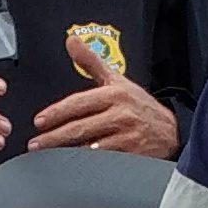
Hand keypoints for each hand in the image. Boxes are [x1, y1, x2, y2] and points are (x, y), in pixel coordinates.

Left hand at [29, 29, 179, 158]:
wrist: (172, 130)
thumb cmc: (140, 106)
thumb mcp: (117, 80)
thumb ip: (91, 62)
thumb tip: (71, 41)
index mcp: (114, 94)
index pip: (78, 103)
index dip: (56, 113)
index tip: (39, 122)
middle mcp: (121, 114)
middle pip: (80, 127)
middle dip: (54, 137)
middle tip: (35, 144)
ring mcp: (127, 136)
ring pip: (90, 147)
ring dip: (66, 153)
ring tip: (48, 157)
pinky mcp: (133, 156)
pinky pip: (103, 162)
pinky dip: (87, 164)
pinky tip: (72, 166)